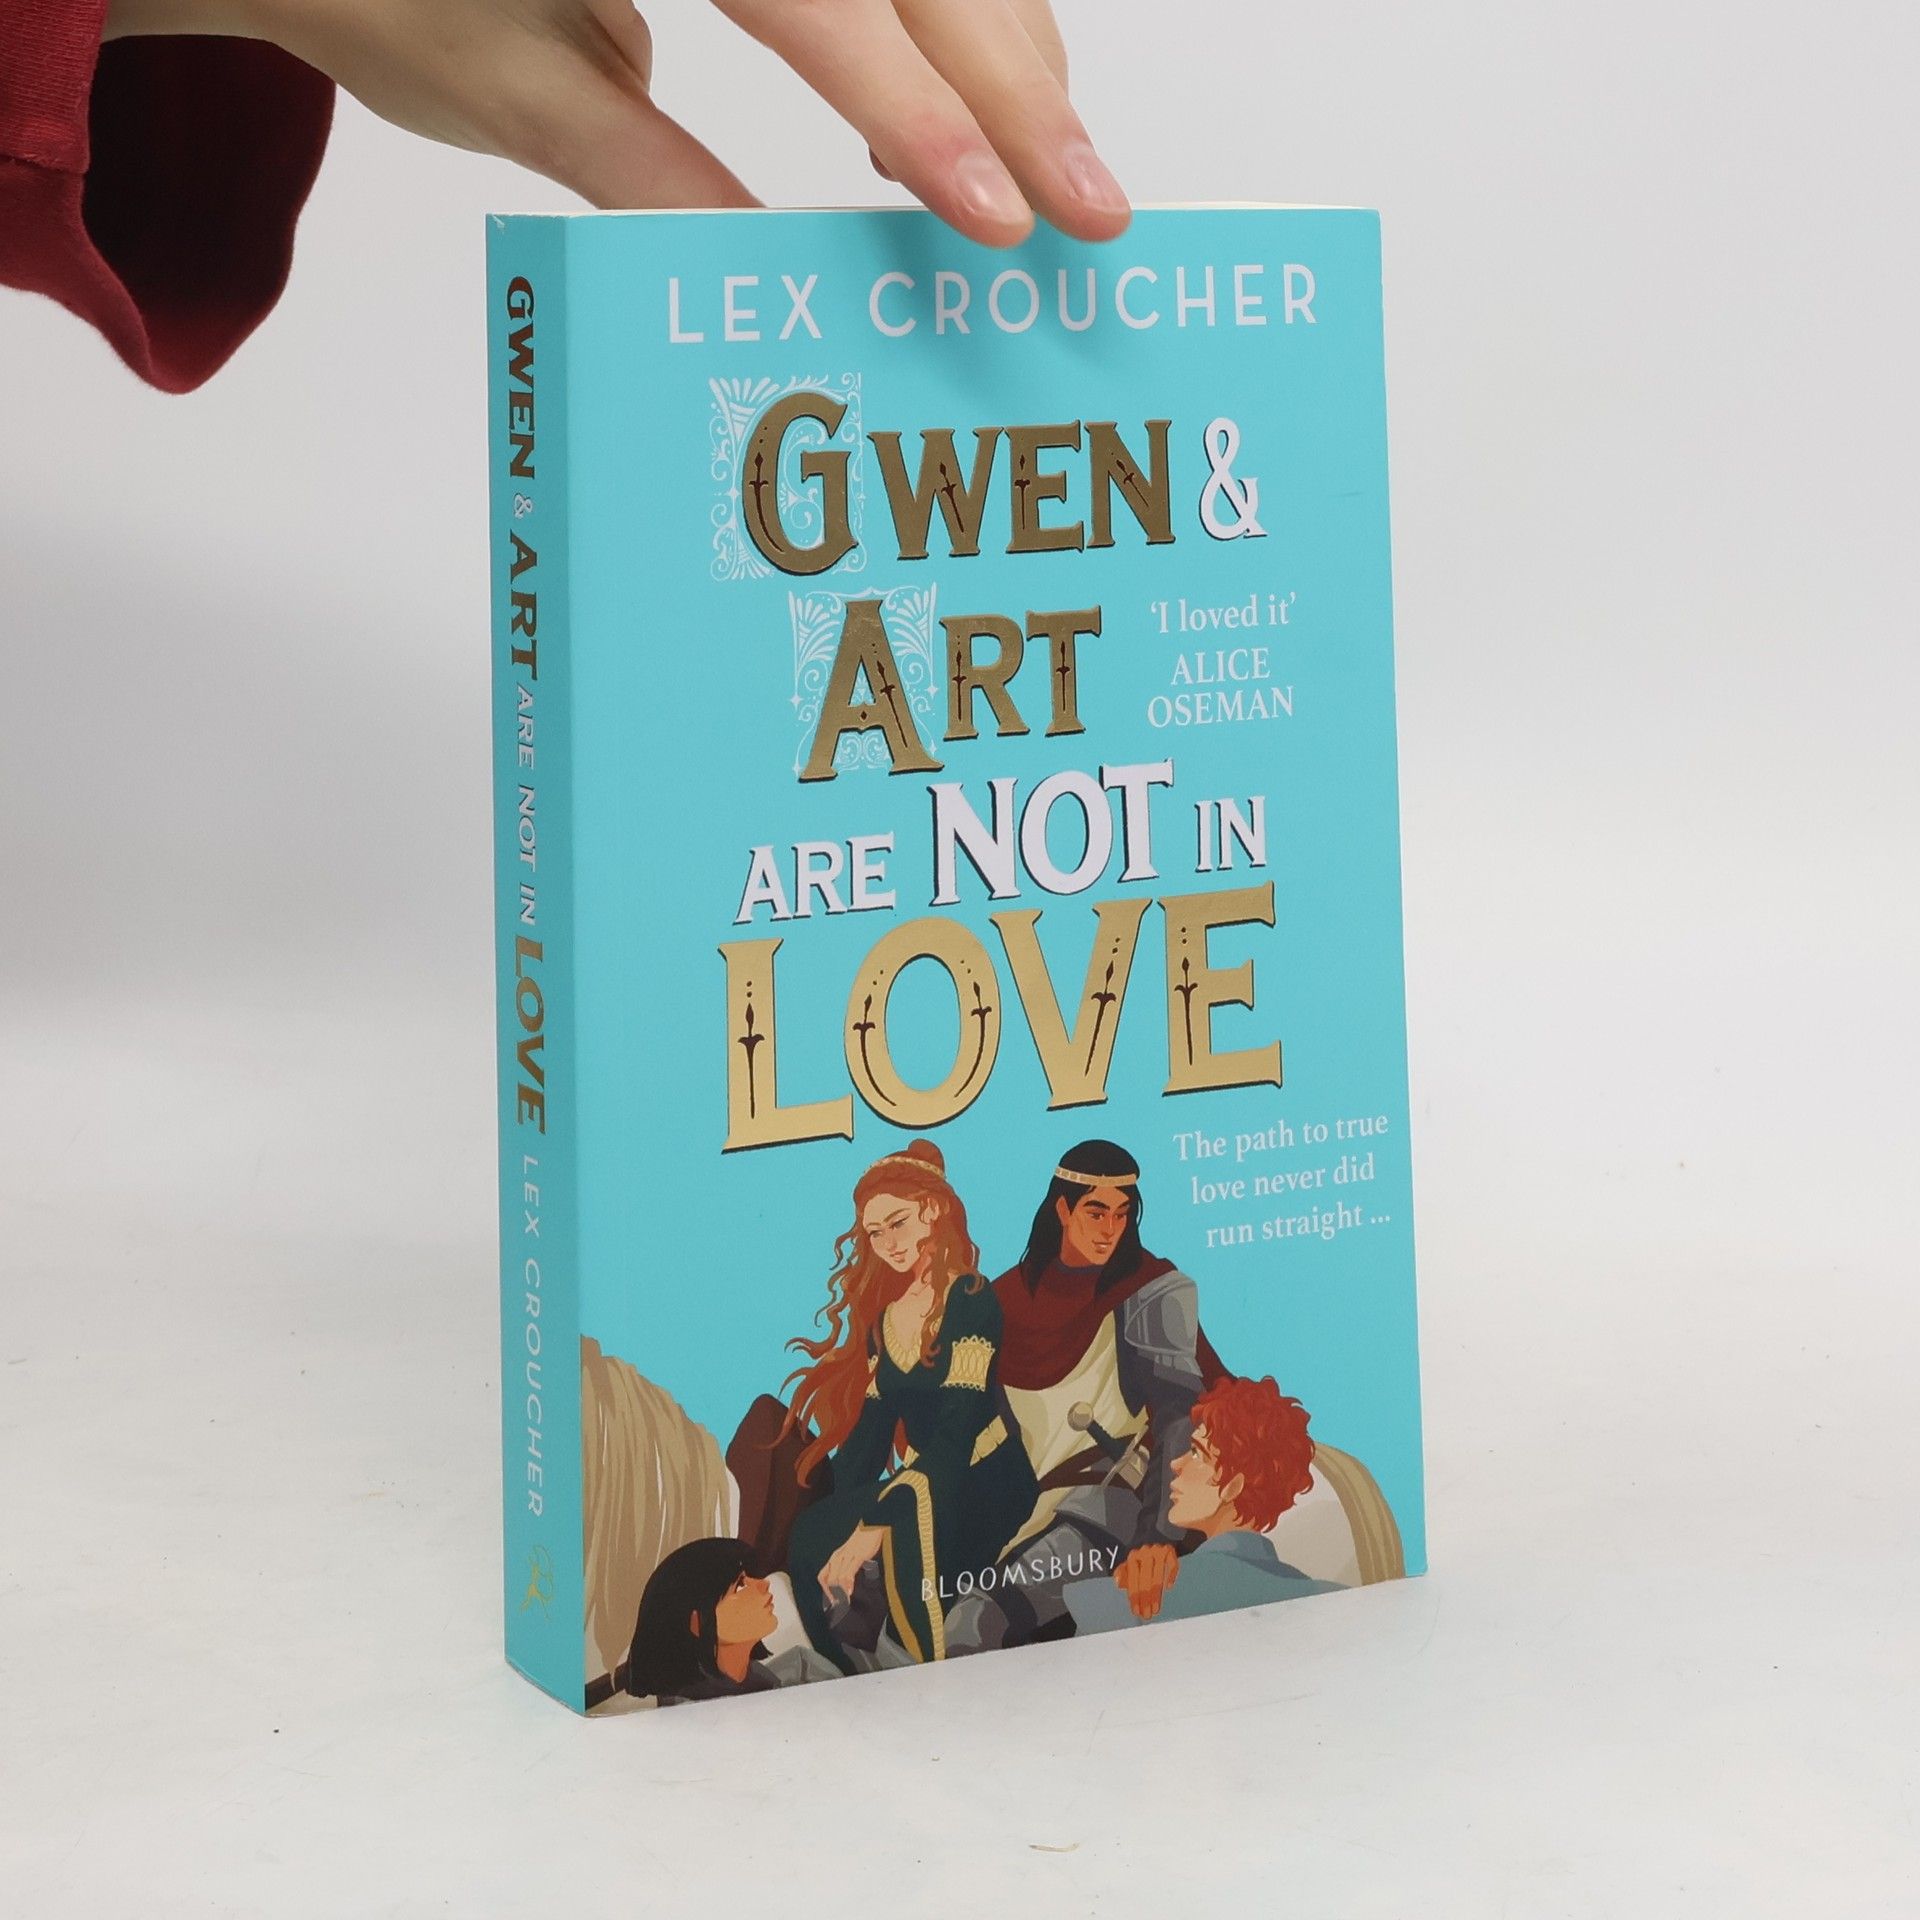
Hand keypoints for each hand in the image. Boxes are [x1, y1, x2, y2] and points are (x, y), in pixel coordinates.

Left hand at [103, 0, 1129, 246]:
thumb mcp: (508, 85)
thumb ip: (651, 167)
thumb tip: (777, 258)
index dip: (923, 106)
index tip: (992, 215)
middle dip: (1016, 79)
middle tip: (1092, 208)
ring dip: (1007, 43)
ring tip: (1047, 169)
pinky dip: (951, 12)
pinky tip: (965, 95)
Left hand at [818, 1522, 886, 1599]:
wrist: (871, 1526)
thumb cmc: (862, 1541)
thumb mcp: (851, 1555)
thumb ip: (848, 1568)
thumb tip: (848, 1584)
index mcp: (835, 1558)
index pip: (823, 1577)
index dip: (825, 1591)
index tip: (832, 1603)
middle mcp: (837, 1557)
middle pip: (828, 1579)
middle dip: (831, 1595)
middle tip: (838, 1608)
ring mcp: (846, 1556)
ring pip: (836, 1577)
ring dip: (838, 1593)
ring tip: (843, 1604)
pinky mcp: (857, 1555)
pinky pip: (849, 1571)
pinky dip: (847, 1583)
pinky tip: (850, 1592)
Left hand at [1113, 1542, 1178, 1621]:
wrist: (1157, 1530)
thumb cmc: (1142, 1552)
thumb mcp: (1131, 1560)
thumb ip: (1125, 1572)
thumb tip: (1118, 1583)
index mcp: (1133, 1556)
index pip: (1133, 1581)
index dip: (1134, 1597)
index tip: (1137, 1612)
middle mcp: (1145, 1553)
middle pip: (1145, 1580)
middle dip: (1145, 1600)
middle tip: (1147, 1615)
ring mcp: (1158, 1550)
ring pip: (1157, 1576)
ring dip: (1156, 1595)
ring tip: (1155, 1609)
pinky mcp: (1171, 1549)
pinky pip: (1172, 1564)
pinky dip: (1171, 1576)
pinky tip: (1169, 1588)